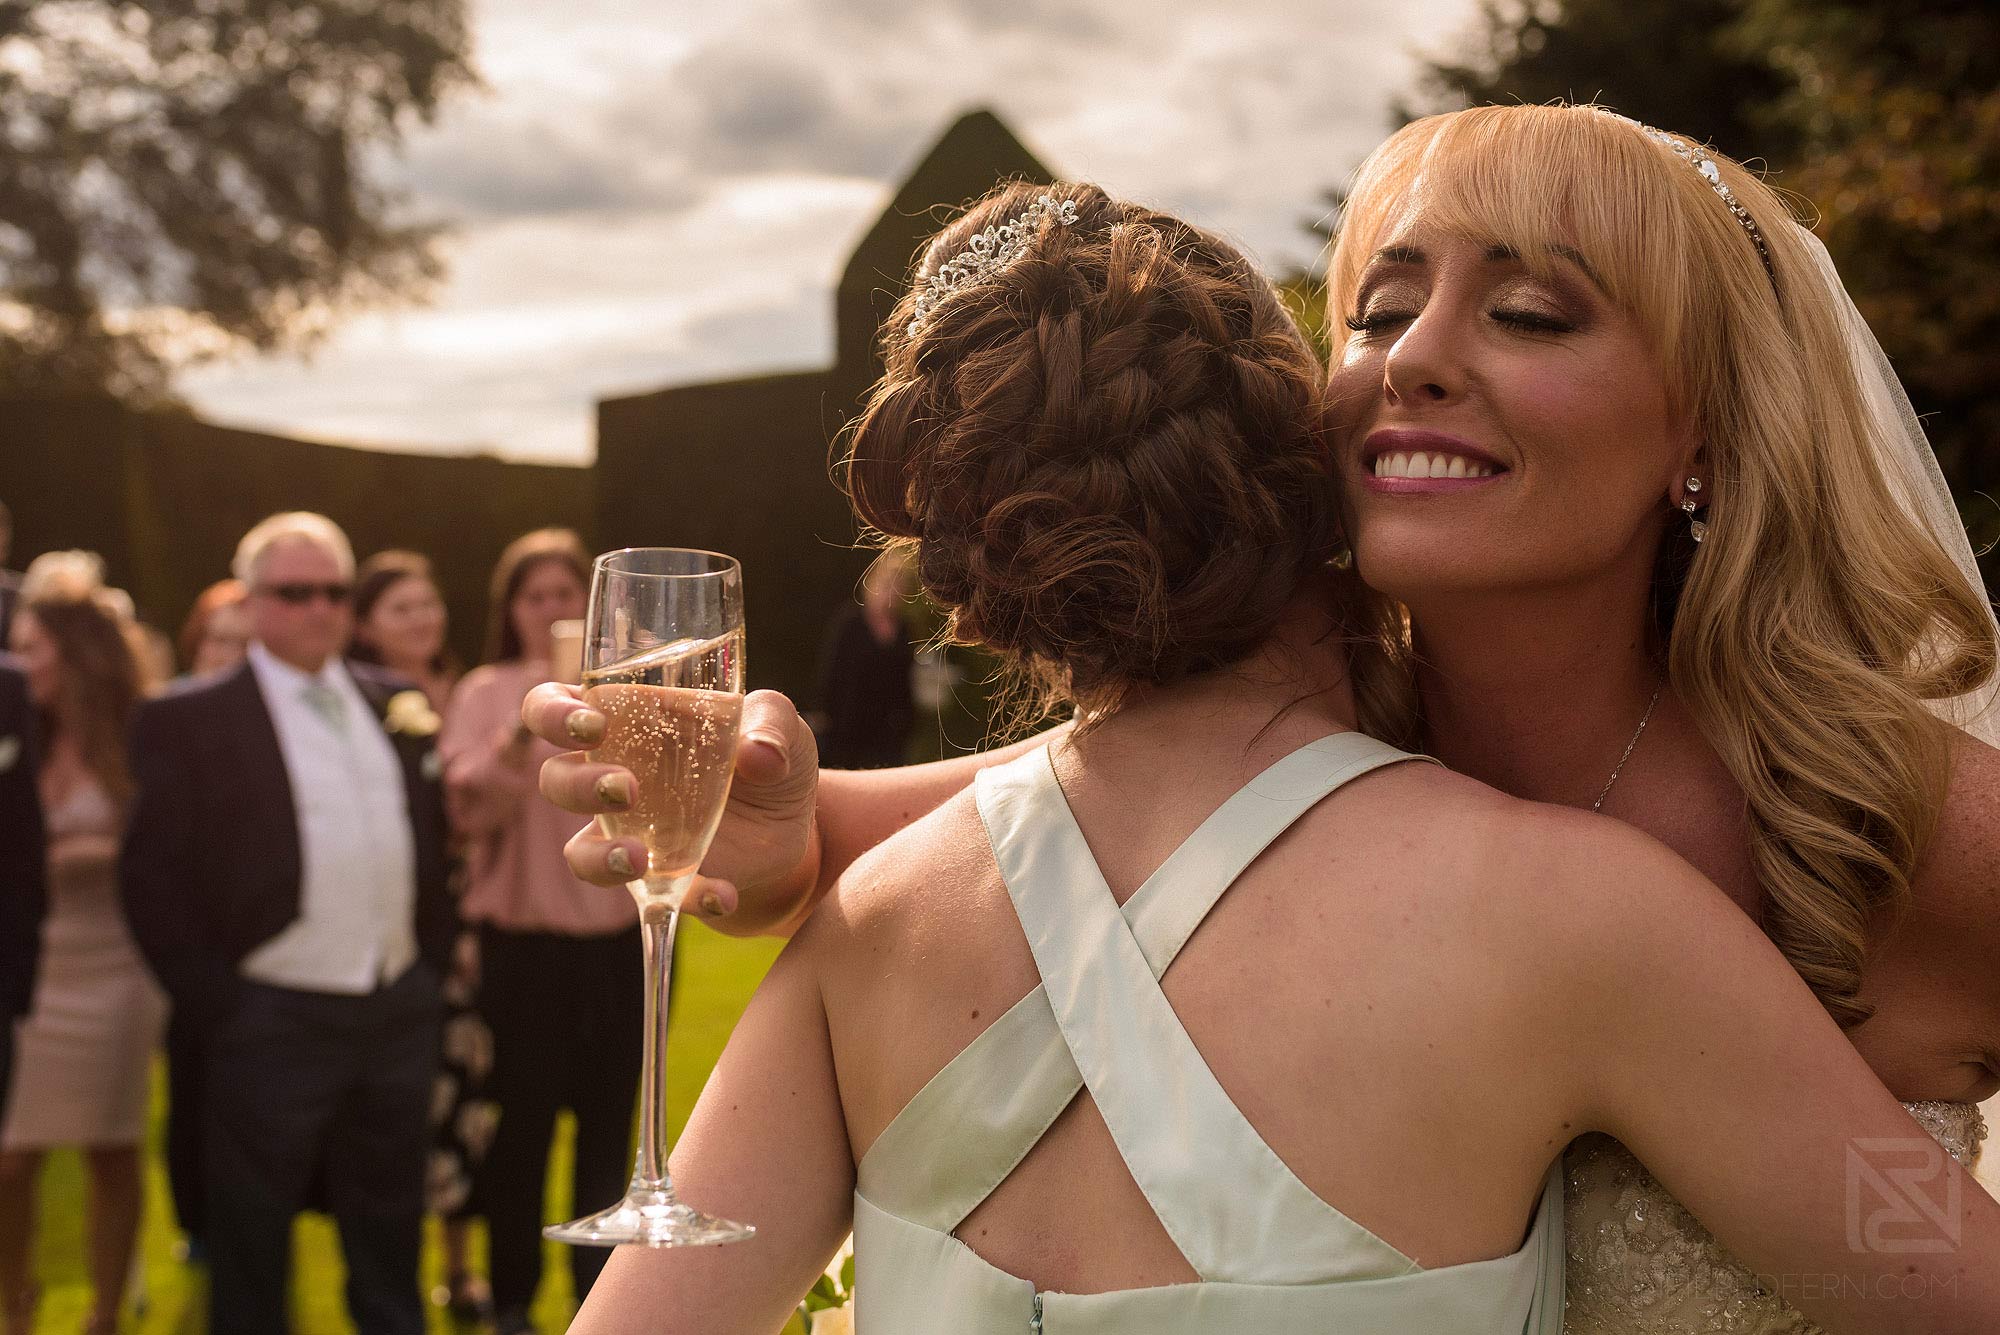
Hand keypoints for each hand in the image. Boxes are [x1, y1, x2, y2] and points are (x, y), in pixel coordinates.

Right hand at [521, 684, 822, 932]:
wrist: (794, 825)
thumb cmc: (768, 754)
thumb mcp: (780, 724)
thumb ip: (771, 723)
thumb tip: (758, 755)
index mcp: (629, 720)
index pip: (556, 705)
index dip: (554, 712)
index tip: (592, 724)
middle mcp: (614, 776)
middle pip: (556, 779)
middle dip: (578, 785)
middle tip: (626, 789)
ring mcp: (631, 834)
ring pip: (580, 851)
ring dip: (600, 857)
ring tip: (639, 857)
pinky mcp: (661, 879)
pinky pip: (652, 899)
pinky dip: (690, 898)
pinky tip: (723, 893)